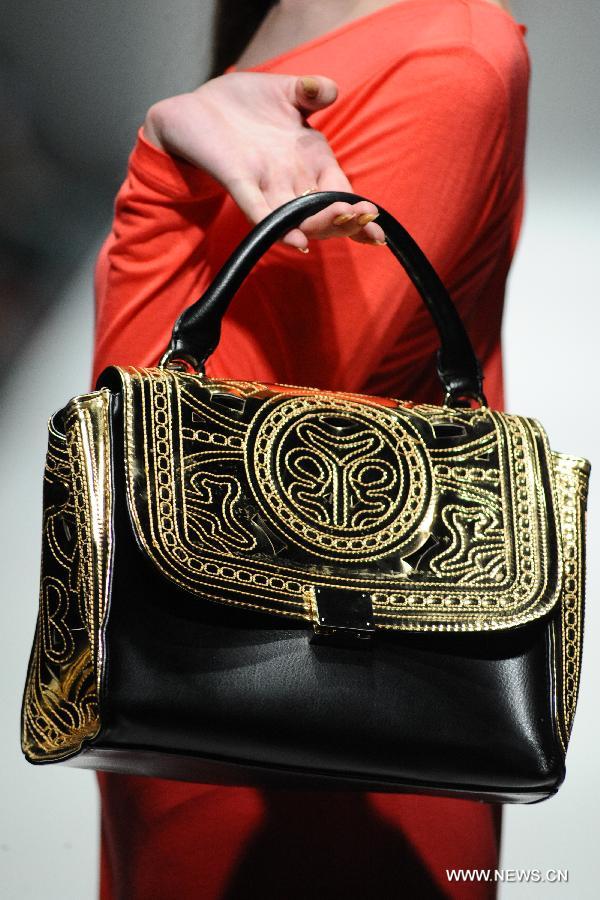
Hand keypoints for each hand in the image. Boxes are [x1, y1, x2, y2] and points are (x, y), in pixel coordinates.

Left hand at [143, 72, 385, 250]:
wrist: (196, 106)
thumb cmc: (244, 103)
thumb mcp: (285, 91)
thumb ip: (311, 91)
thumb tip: (330, 90)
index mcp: (311, 160)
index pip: (342, 193)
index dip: (360, 211)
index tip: (377, 223)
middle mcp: (291, 179)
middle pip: (324, 213)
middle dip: (345, 221)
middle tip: (361, 219)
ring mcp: (265, 184)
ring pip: (297, 216)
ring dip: (319, 224)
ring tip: (340, 223)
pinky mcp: (237, 180)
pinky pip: (259, 210)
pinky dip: (277, 226)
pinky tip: (296, 242)